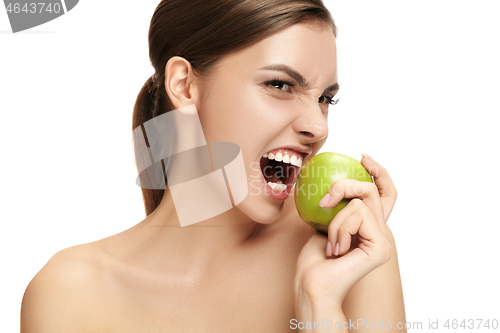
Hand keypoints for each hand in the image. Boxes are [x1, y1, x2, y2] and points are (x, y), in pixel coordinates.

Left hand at [294, 154, 395, 307]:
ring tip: (331, 243)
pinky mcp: (381, 247)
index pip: (384, 194)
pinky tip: (336, 250)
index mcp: (369, 227)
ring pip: (359, 202)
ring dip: (335, 219)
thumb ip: (335, 205)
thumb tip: (330, 179)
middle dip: (347, 186)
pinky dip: (339, 228)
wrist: (312, 284)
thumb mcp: (322, 222)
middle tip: (326, 200)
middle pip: (374, 191)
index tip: (362, 157)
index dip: (379, 173)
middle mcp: (380, 232)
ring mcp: (383, 240)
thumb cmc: (314, 259)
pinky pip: (358, 215)